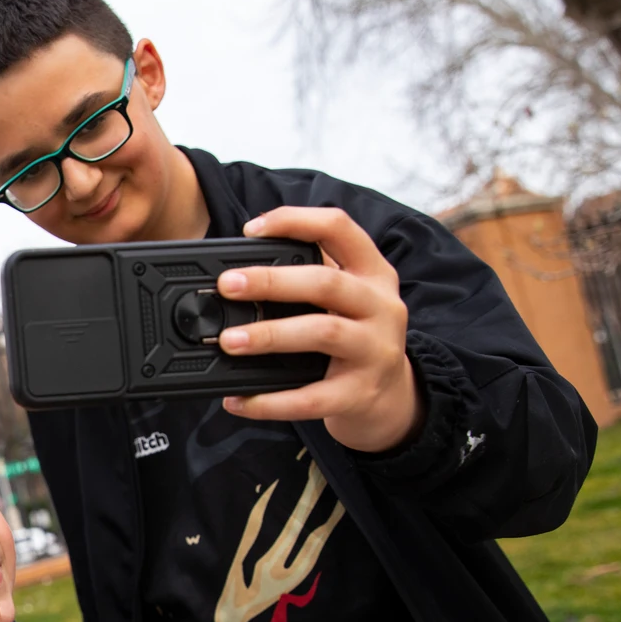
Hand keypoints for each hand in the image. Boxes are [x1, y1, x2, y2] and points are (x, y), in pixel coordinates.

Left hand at [215, 207, 422, 453]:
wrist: (393, 397)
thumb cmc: (355, 335)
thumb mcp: (346, 298)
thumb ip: (306, 279)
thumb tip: (236, 276)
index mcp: (373, 272)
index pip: (339, 228)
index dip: (295, 221)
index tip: (251, 229)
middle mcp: (380, 306)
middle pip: (326, 283)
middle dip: (272, 281)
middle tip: (227, 285)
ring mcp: (374, 350)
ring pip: (322, 333)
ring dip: (270, 335)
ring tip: (229, 341)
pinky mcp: (359, 393)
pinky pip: (310, 398)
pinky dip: (270, 401)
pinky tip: (238, 400)